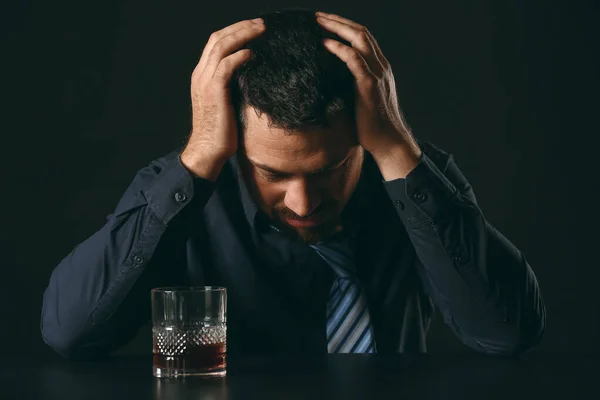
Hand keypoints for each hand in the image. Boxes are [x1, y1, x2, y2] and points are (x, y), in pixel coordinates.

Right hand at [181, 17, 265, 179]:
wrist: (207, 150)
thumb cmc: (221, 131)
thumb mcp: (226, 102)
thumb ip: (233, 86)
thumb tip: (253, 75)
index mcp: (202, 75)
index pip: (216, 42)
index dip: (234, 31)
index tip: (253, 27)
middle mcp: (201, 74)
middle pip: (218, 38)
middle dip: (241, 27)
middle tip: (261, 24)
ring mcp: (205, 82)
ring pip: (222, 47)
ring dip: (243, 35)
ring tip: (260, 30)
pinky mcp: (214, 92)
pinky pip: (226, 66)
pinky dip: (239, 56)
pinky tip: (253, 54)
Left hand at [316, 12, 421, 175]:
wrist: (388, 142)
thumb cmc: (373, 124)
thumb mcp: (362, 98)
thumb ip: (353, 83)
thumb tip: (332, 78)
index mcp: (379, 68)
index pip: (363, 37)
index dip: (344, 26)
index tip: (325, 21)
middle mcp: (381, 66)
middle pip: (361, 32)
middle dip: (338, 21)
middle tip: (317, 16)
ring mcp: (377, 74)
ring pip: (359, 40)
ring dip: (337, 28)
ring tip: (318, 23)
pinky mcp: (370, 86)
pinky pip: (355, 61)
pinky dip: (340, 49)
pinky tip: (326, 44)